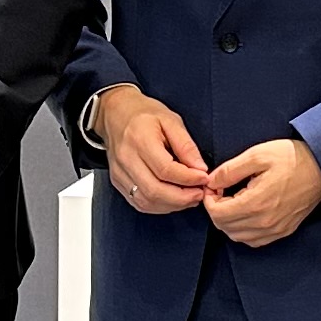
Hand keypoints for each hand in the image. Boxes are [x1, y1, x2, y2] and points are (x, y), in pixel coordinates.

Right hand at [92, 86, 216, 214]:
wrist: (115, 114)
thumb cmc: (143, 114)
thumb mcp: (171, 120)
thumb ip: (186, 145)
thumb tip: (200, 168)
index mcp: (140, 139)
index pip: (165, 170)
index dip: (188, 178)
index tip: (204, 178)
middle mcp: (127, 159)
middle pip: (155, 190)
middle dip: (182, 198)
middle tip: (199, 193)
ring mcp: (120, 173)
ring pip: (146, 201)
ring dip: (172, 205)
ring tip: (190, 197)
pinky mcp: (118, 182)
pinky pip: (139, 202)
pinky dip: (159, 206)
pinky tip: (173, 199)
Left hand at [204, 137, 320, 247]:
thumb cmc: (292, 158)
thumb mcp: (257, 155)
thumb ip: (230, 170)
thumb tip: (211, 182)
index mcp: (256, 203)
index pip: (217, 214)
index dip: (209, 200)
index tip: (215, 186)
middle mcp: (264, 222)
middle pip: (224, 227)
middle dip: (216, 209)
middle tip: (222, 191)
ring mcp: (275, 229)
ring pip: (237, 237)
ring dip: (229, 221)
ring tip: (234, 201)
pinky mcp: (283, 231)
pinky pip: (254, 241)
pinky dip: (244, 231)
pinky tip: (247, 214)